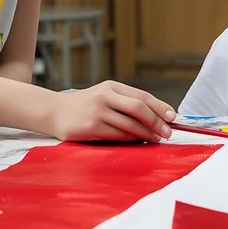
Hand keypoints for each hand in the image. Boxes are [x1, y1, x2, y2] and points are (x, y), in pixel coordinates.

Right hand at [48, 81, 175, 142]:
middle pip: (138, 108)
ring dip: (146, 134)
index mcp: (112, 86)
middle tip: (167, 132)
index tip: (172, 117)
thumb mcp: (105, 96)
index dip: (160, 107)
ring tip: (156, 139)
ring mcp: (97, 111)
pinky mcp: (91, 127)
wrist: (54, 112)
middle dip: (156, 122)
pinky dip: (131, 139)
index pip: (141, 96)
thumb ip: (126, 102)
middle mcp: (105, 96)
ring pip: (129, 124)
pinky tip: (138, 141)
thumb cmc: (85, 106)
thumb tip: (156, 116)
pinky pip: (117, 135)